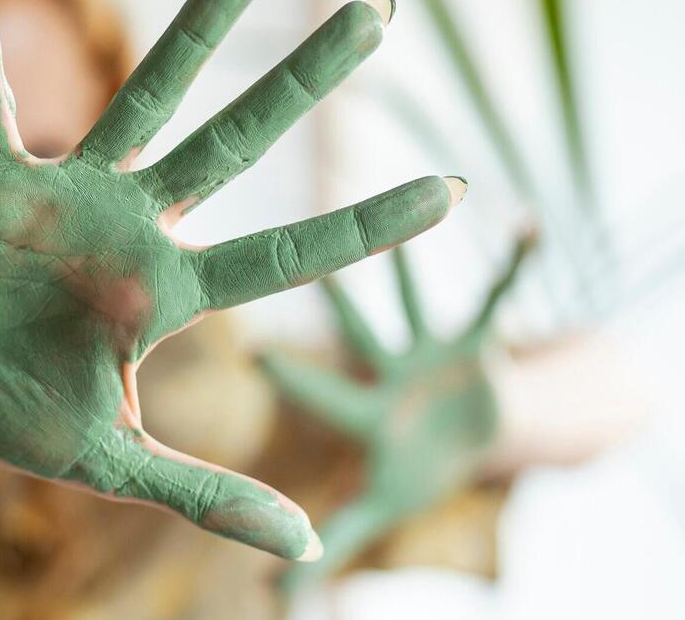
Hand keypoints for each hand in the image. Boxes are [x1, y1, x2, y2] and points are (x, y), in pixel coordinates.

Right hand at [0, 0, 463, 559]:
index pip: (287, 255)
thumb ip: (205, 495)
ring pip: (147, 100)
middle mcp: (134, 227)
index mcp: (167, 292)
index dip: (366, 227)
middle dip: (305, 81)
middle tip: (377, 14)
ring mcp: (69, 198)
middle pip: (238, 143)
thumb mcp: (112, 462)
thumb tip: (308, 549)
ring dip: (195, 30)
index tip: (449, 189)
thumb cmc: (17, 413)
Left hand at [260, 235, 533, 586]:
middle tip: (306, 243)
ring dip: (417, 259)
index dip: (295, 380)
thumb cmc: (412, 466)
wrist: (463, 432)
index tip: (255, 354)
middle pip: (361, 332)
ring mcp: (430, 349)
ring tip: (416, 201)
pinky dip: (515, 264)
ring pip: (421, 299)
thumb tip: (277, 600)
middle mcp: (387, 370)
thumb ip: (337, 541)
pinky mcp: (478, 339)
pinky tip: (526, 224)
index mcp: (365, 412)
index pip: (325, 395)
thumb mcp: (379, 504)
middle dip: (340, 296)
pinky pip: (501, 296)